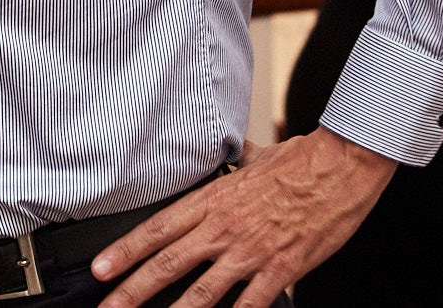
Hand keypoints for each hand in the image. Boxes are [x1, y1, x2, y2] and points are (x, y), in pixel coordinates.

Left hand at [91, 128, 394, 307]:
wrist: (341, 166)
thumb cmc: (301, 161)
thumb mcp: (255, 156)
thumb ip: (234, 160)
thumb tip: (228, 150)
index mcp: (212, 200)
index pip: (157, 228)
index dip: (125, 250)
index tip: (100, 268)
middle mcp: (224, 227)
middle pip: (168, 263)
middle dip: (133, 290)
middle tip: (108, 306)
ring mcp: (251, 251)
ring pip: (203, 291)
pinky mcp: (281, 269)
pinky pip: (252, 303)